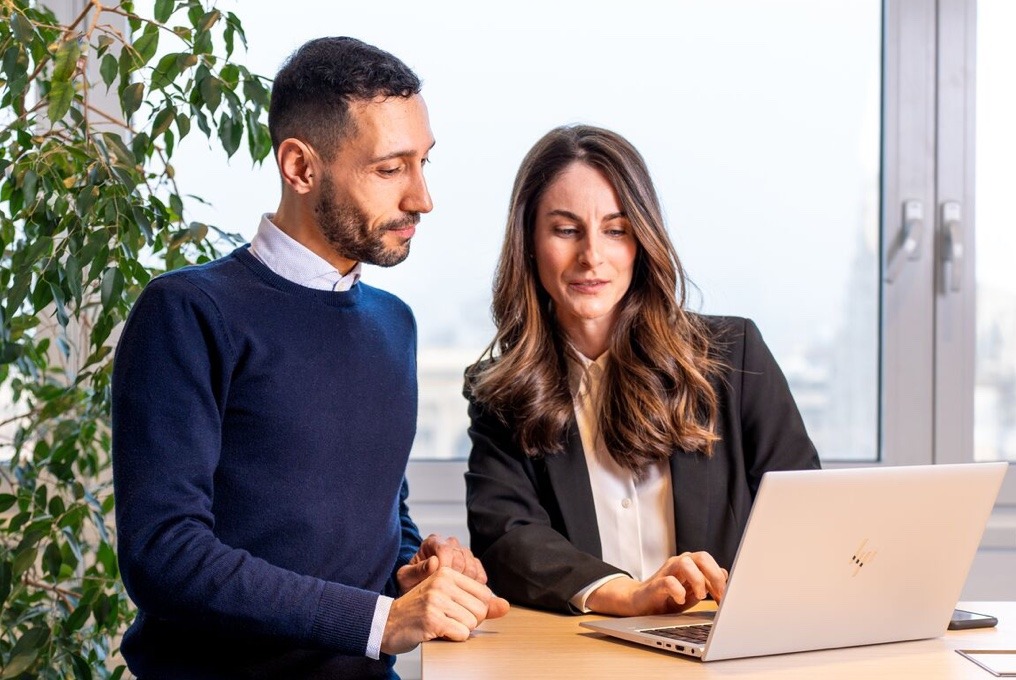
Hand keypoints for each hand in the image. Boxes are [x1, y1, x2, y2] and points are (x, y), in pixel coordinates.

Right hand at [381, 566, 509, 654]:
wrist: (387, 623)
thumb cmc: (420, 611)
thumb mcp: (449, 599)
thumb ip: (479, 602)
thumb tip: (506, 606)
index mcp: (447, 573)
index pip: (485, 595)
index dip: (476, 609)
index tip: (456, 610)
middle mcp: (442, 582)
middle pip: (481, 610)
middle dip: (468, 621)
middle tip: (448, 619)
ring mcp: (436, 600)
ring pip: (472, 623)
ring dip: (458, 630)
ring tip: (440, 624)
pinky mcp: (432, 619)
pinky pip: (461, 634)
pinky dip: (452, 637)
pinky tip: (436, 631)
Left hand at [397, 534, 485, 593]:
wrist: (420, 593)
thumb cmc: (411, 583)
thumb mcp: (405, 578)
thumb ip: (416, 570)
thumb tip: (433, 563)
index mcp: (433, 542)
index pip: (445, 549)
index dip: (444, 566)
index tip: (438, 581)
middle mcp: (450, 544)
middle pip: (461, 557)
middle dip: (454, 576)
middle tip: (446, 591)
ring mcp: (464, 554)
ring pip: (472, 565)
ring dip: (465, 582)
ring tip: (453, 594)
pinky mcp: (474, 566)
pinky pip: (480, 574)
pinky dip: (474, 586)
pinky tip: (463, 595)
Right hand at [586, 551, 728, 616]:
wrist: (639, 603)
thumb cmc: (667, 598)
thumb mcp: (692, 593)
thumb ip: (707, 584)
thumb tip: (724, 574)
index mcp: (690, 565)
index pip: (710, 562)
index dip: (721, 579)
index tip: (727, 598)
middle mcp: (678, 564)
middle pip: (701, 556)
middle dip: (714, 575)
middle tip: (719, 595)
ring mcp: (666, 572)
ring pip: (685, 563)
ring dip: (698, 580)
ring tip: (700, 596)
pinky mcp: (655, 585)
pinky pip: (668, 582)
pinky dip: (678, 591)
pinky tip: (680, 600)